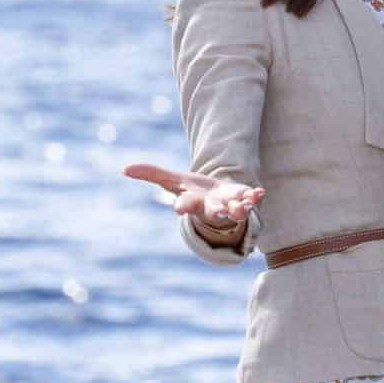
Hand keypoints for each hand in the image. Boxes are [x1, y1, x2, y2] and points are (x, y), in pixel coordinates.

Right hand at [123, 163, 264, 228]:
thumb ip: (152, 174)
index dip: (183, 206)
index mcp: (193, 202)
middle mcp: (212, 207)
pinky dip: (255, 197)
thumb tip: (124, 169)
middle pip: (214, 212)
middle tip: (220, 213)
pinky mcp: (244, 199)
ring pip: (236, 211)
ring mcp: (230, 205)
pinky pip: (251, 200)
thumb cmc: (194, 193)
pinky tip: (259, 192)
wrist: (218, 200)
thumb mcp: (173, 182)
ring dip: (241, 208)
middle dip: (217, 212)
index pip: (186, 205)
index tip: (179, 209)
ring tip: (246, 205)